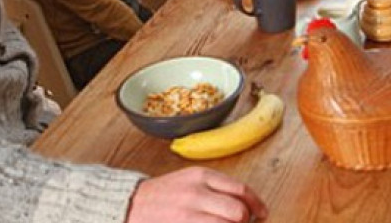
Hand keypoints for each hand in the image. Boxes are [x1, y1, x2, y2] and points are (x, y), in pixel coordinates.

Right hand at [127, 167, 266, 222]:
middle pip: (238, 212)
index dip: (257, 204)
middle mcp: (195, 193)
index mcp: (201, 176)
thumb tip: (247, 206)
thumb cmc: (164, 195)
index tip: (263, 213)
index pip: (241, 190)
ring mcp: (187, 214)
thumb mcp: (190, 181)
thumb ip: (216, 189)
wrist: (128, 205)